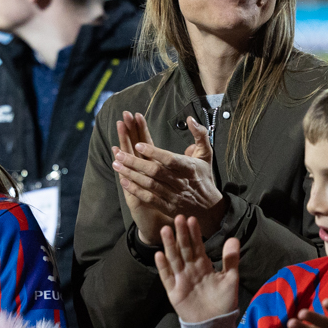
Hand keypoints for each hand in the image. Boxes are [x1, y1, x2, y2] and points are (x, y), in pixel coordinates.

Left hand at [113, 113, 225, 245]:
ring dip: (131, 175)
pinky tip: (124, 181)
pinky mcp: (168, 207)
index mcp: (189, 168)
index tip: (138, 144)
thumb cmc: (204, 177)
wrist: (210, 208)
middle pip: (155, 172)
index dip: (153, 152)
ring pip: (149, 185)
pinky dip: (136, 190)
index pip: (169, 159)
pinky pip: (149, 198)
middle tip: (119, 154)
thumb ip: (200, 135)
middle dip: (135, 162)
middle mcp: (180, 182)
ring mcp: (173, 196)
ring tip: (116, 164)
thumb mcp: (207, 154)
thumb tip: (190, 119)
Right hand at [154, 215, 239, 323]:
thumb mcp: (231, 279)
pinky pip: (167, 277)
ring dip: (169, 245)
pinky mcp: (174, 292)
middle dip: (181, 234)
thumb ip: (230, 260)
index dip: (194, 233)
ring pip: (174, 259)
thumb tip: (233, 238)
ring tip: (166, 230)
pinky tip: (159, 254)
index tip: (192, 219)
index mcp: (203, 265)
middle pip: (184, 249)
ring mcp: (181, 280)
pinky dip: (163, 266)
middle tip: (178, 218)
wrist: (216, 324)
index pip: (197, 246)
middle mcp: (190, 270)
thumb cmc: (224, 302)